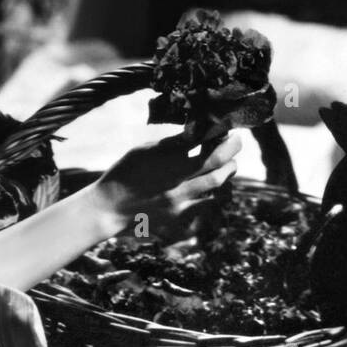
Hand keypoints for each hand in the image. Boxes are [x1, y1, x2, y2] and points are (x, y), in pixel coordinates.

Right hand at [90, 132, 240, 240]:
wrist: (110, 207)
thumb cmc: (126, 172)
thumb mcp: (145, 150)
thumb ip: (173, 144)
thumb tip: (198, 131)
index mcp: (168, 160)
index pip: (203, 141)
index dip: (220, 133)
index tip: (228, 129)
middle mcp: (178, 181)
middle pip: (217, 163)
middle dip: (231, 150)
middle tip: (235, 143)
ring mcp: (180, 201)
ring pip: (216, 184)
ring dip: (226, 172)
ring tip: (228, 165)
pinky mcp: (180, 218)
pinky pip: (205, 204)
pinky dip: (213, 193)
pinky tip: (212, 187)